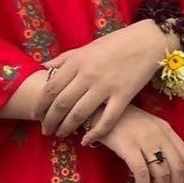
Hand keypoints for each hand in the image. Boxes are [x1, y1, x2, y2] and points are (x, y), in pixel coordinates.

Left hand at [35, 21, 164, 142]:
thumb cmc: (116, 43)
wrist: (147, 41)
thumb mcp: (87, 47)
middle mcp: (88, 75)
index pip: (51, 88)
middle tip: (46, 131)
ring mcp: (105, 87)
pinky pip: (107, 120)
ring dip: (67, 128)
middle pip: (62, 104)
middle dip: (50, 121)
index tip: (36, 116)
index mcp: (77, 62)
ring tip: (61, 135)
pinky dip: (95, 133)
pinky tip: (87, 141)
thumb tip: (44, 67)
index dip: (41, 105)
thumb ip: (65, 59)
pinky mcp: (123, 96)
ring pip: (79, 114)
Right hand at [94, 106, 183, 182]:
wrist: (100, 110)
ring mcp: (145, 141)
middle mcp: (160, 135)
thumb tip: (171, 173)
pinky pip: (142, 174)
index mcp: (167, 130)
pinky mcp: (129, 148)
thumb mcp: (149, 127)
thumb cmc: (124, 121)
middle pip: (176, 169)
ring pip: (162, 174)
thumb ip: (161, 143)